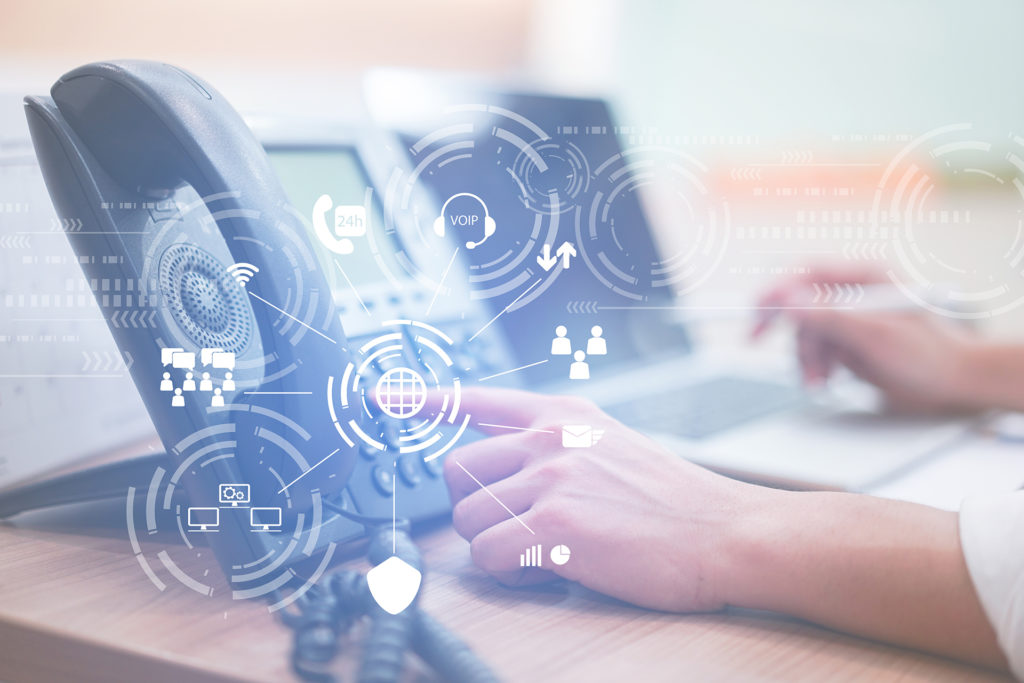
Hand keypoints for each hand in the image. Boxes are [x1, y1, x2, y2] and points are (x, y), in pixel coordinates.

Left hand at [442, 387, 758, 611]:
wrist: (722, 531)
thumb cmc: (670, 499)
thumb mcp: (610, 444)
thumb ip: (556, 441)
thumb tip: (504, 452)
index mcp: (561, 414)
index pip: (476, 399)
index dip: (423, 401)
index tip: (381, 400)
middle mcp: (548, 438)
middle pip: (456, 471)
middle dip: (473, 507)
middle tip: (511, 526)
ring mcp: (551, 479)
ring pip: (469, 519)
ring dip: (496, 546)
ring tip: (542, 551)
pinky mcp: (555, 527)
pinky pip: (491, 555)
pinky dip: (511, 574)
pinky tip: (548, 570)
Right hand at [752, 266, 981, 412]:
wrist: (953, 382)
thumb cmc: (928, 355)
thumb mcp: (875, 336)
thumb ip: (831, 316)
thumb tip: (789, 302)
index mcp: (865, 275)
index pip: (808, 273)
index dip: (776, 289)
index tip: (755, 310)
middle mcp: (854, 290)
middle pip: (800, 302)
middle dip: (789, 331)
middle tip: (753, 340)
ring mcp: (850, 315)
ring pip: (805, 330)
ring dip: (804, 357)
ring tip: (819, 381)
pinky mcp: (847, 338)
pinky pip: (815, 347)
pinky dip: (814, 365)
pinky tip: (826, 379)